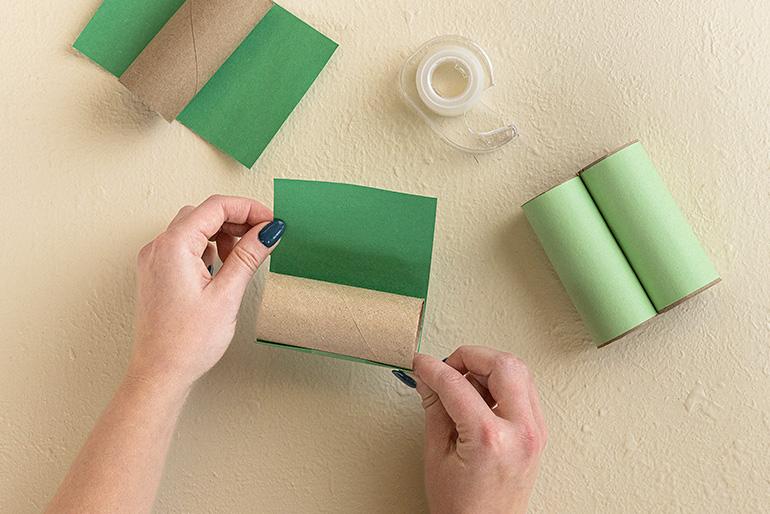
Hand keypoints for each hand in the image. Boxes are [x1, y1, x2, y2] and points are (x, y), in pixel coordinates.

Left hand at [128, 195, 283, 390]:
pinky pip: (184, 246)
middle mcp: (158, 248)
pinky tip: (222, 266)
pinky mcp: (158, 273)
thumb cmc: (187, 341)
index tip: (271, 221)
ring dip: (221, 234)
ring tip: (243, 255)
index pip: (215, 207)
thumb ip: (248, 256)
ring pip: (193, 228)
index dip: (248, 209)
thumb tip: (268, 231)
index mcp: (173, 246)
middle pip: (203, 214)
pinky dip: (207, 247)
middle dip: (236, 220)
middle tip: (264, 235)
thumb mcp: (227, 294)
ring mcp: (155, 260)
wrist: (161, 373)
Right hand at [412, 346, 546, 513]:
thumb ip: (434, 408)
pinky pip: (524, 390)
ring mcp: (535, 433)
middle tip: (448, 369)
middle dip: (471, 357)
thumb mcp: (437, 455)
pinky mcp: (538, 434)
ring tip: (463, 384)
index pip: (458, 385)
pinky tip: (480, 396)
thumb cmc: (462, 508)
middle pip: (504, 364)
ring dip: (488, 368)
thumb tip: (427, 378)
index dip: (433, 368)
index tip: (421, 364)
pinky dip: (501, 384)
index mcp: (490, 440)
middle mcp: (521, 432)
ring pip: (519, 372)